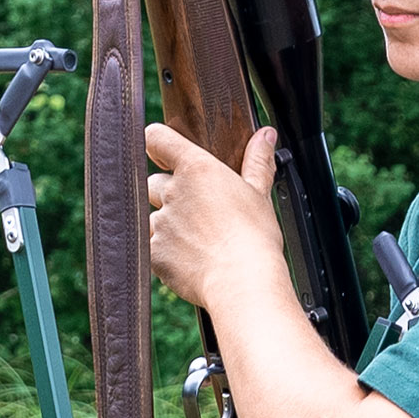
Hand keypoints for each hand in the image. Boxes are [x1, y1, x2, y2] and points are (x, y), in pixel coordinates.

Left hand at [147, 121, 285, 307]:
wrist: (243, 282)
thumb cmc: (255, 238)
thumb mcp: (259, 194)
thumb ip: (257, 161)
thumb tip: (265, 135)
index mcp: (196, 169)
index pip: (156, 138)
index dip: (158, 143)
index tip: (165, 153)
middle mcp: (172, 192)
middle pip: (152, 182)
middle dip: (168, 192)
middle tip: (196, 209)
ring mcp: (160, 224)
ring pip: (153, 217)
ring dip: (167, 225)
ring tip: (198, 241)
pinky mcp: (154, 254)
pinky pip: (152, 248)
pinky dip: (166, 253)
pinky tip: (191, 261)